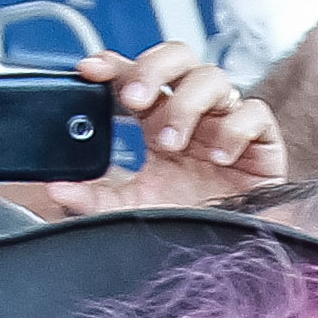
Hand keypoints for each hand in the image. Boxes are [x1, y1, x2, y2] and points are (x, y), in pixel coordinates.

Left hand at [49, 41, 283, 212]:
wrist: (231, 259)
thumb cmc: (186, 227)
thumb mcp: (133, 210)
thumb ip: (94, 198)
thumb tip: (55, 186)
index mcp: (159, 121)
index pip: (137, 77)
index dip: (115, 65)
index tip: (89, 69)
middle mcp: (193, 114)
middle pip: (178, 57)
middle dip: (153, 69)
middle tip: (133, 100)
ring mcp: (228, 123)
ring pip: (213, 77)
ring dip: (187, 104)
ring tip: (173, 143)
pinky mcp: (262, 142)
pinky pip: (254, 113)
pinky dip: (234, 130)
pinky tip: (219, 158)